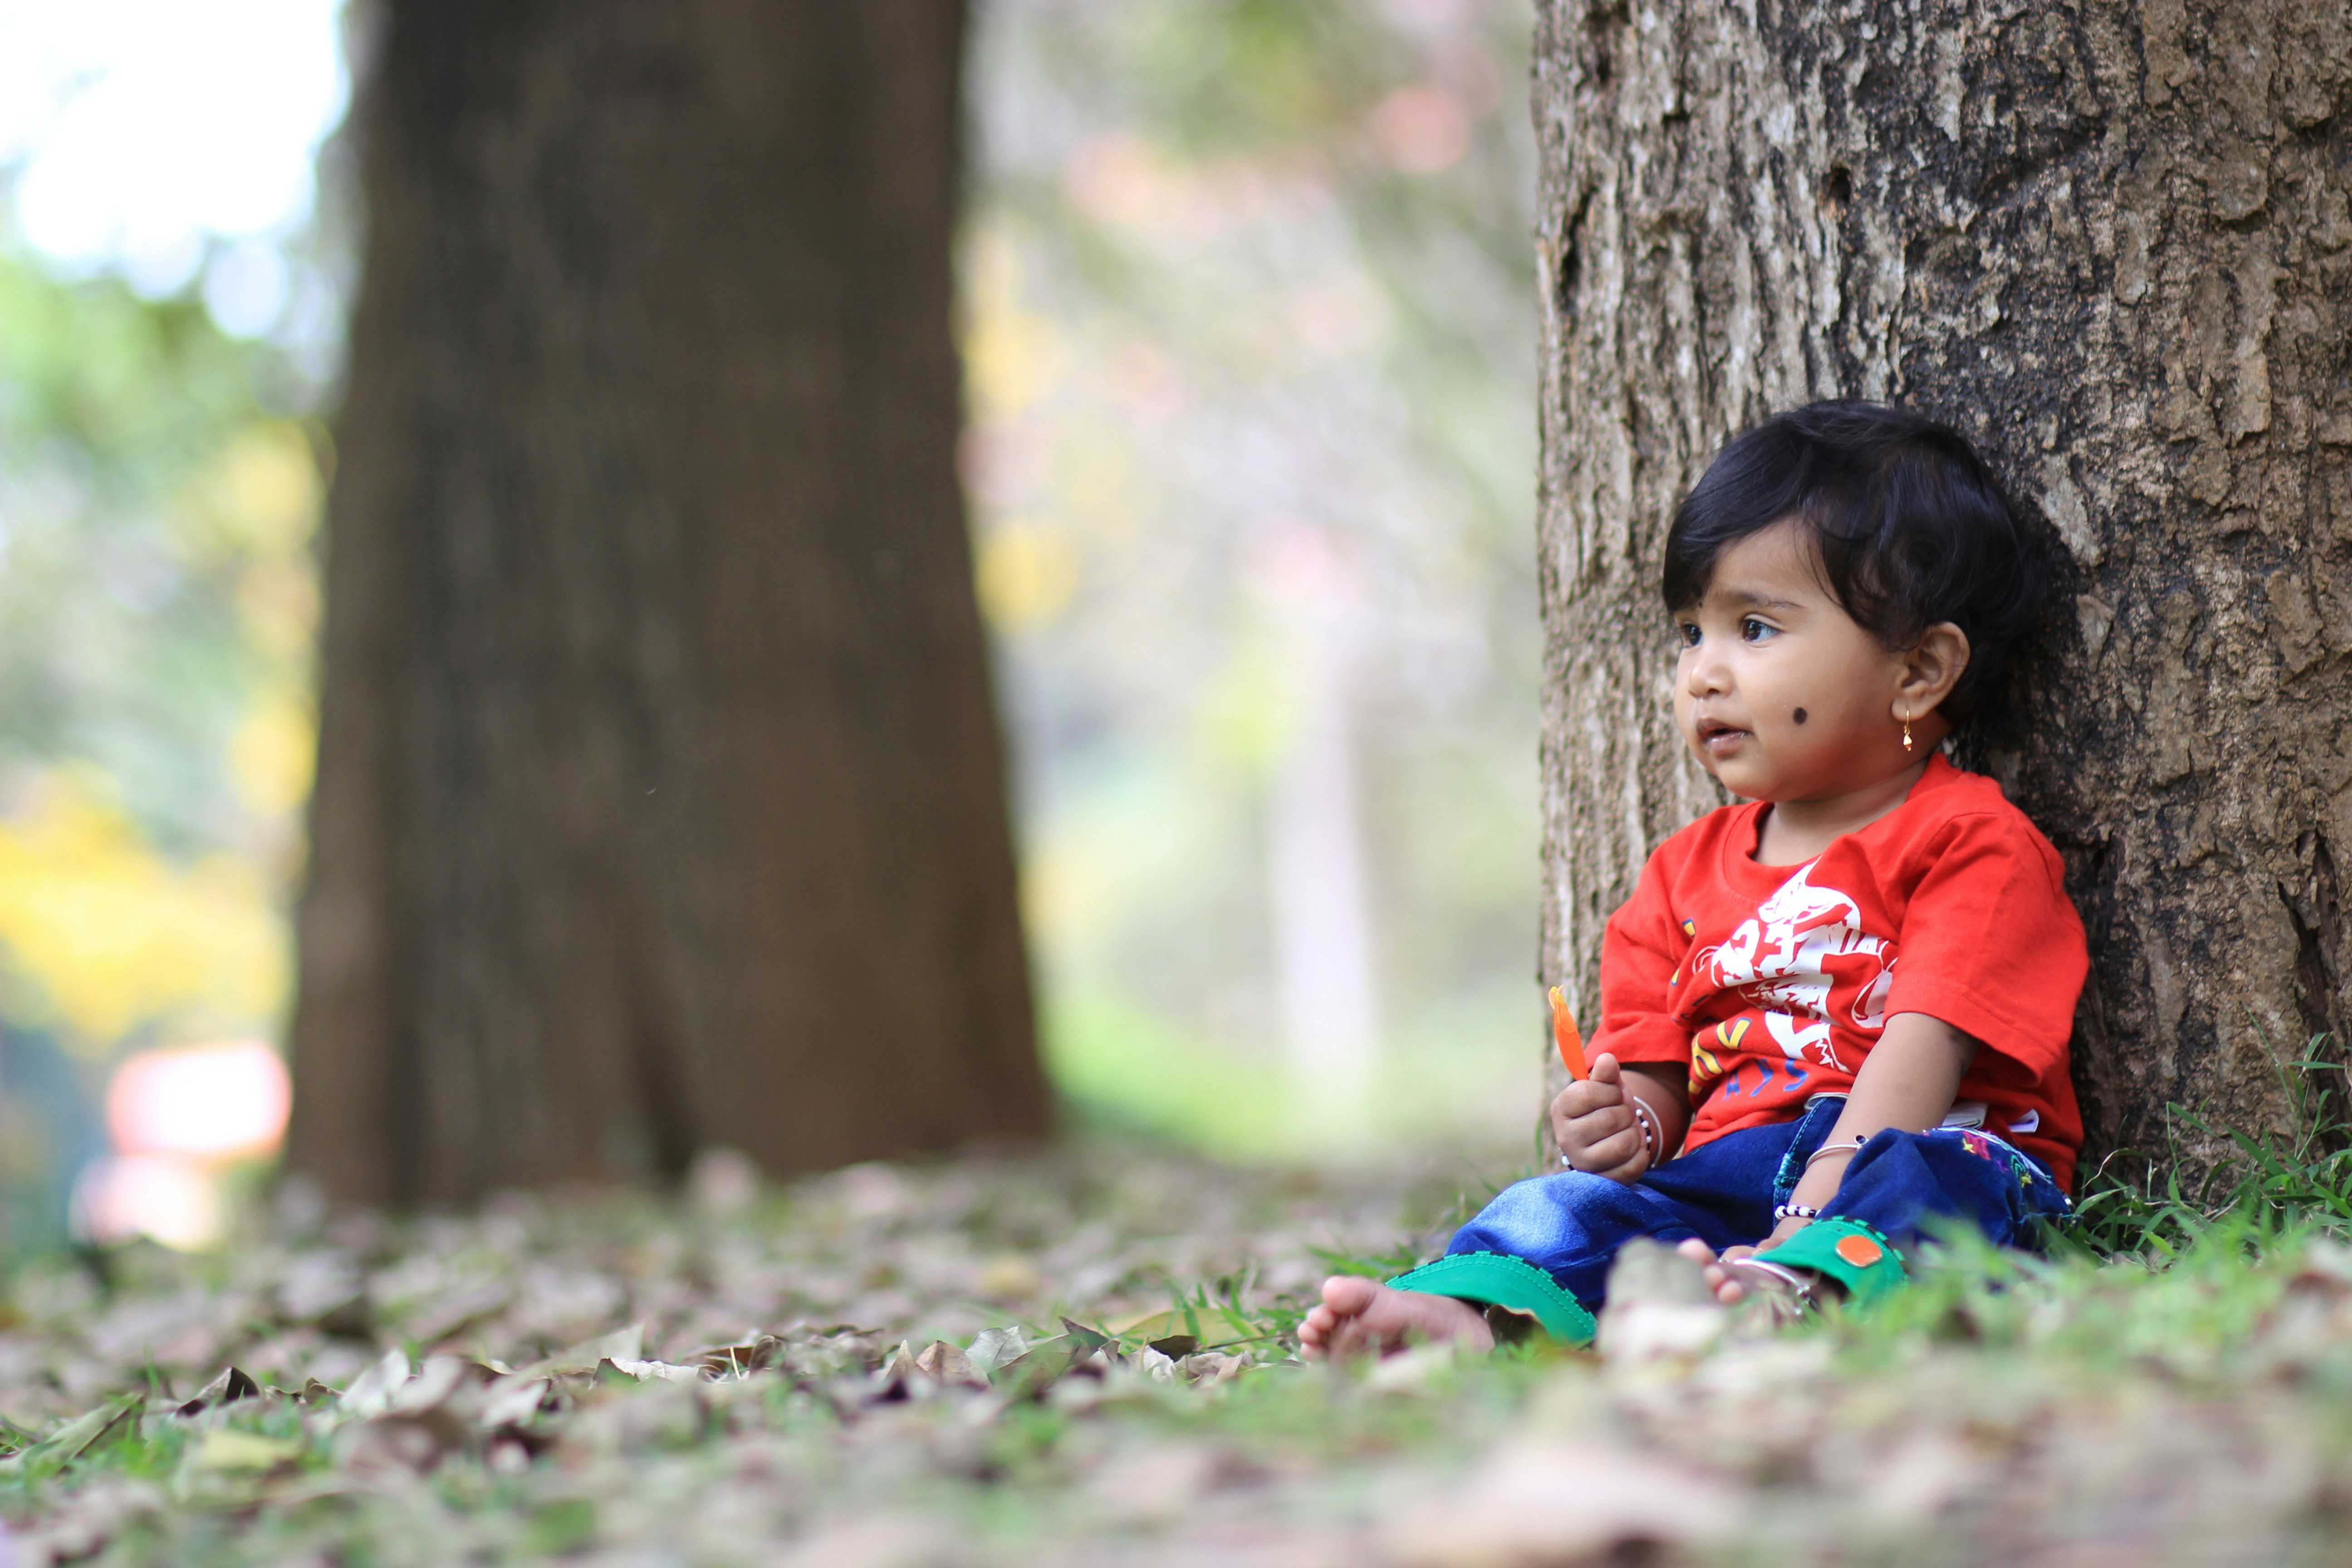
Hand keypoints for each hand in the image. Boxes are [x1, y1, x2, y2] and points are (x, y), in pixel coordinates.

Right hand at [1549, 1052, 1650, 1182]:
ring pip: (1623, 1144)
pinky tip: (1631, 1149)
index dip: (1610, 1090)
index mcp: (1561, 1109)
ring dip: (1634, 1133)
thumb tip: (1607, 1058)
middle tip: (1622, 1115)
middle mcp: (1565, 1138)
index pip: (1587, 1093)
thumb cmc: (1604, 1109)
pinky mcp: (1602, 1181)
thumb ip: (1606, 1074)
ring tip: (1626, 1131)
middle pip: (1610, 1119)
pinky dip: (1640, 1154)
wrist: (1606, 1141)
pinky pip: (1633, 1166)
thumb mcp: (1604, 1088)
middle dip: (1625, 1113)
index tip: (1612, 1094)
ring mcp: (1582, 1163)